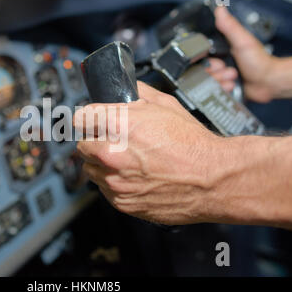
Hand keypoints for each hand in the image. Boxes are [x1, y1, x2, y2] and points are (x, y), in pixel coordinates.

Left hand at [74, 82, 228, 225]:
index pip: (79, 118)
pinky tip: (133, 176)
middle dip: (94, 141)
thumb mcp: (165, 105)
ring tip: (126, 161)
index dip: (88, 119)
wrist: (211, 180)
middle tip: (113, 141)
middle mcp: (110, 154)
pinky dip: (113, 183)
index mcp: (116, 125)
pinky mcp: (121, 201)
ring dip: (101, 164)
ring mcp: (114, 180)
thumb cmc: (192, 144)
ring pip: (90, 169)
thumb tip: (125, 90)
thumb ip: (138, 94)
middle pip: (82, 145)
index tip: (93, 122)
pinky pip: (104, 189)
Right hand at [207, 6, 278, 102]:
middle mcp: (220, 64)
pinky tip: (232, 85)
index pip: (202, 57)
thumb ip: (230, 26)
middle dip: (215, 73)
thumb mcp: (242, 41)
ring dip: (221, 81)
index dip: (206, 61)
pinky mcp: (224, 88)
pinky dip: (223, 89)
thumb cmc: (259, 61)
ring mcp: (222, 77)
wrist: (268, 82)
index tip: (216, 62)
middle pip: (204, 72)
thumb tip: (220, 10)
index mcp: (221, 51)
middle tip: (227, 69)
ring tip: (233, 77)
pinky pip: (214, 91)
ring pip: (209, 83)